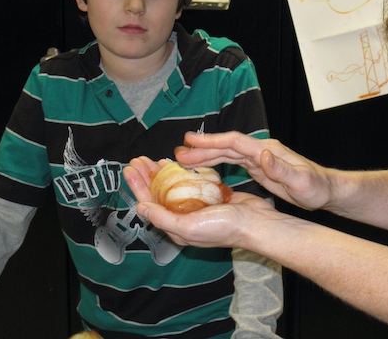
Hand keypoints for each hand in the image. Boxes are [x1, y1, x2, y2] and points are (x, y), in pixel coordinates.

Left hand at [123, 156, 276, 247]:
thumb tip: (139, 208)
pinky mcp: (211, 196)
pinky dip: (183, 172)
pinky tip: (178, 163)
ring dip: (163, 173)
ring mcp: (198, 206)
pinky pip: (192, 182)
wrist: (257, 223)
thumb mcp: (189, 226)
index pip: (150, 204)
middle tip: (138, 159)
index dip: (138, 186)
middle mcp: (184, 217)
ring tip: (153, 159)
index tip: (130, 168)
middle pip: (159, 194)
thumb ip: (163, 217)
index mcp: (176, 227)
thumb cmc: (224, 228)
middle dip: (147, 176)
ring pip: (174, 187)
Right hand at [173, 131, 335, 210]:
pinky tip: (206, 169)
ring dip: (207, 156)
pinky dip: (218, 164)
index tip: (190, 140)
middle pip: (227, 146)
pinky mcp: (260, 168)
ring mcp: (260, 158)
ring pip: (228, 154)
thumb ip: (282, 169)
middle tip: (178, 153)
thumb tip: (263, 154)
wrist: (327, 190)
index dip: (212, 140)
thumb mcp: (301, 181)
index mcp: (268, 150)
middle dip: (202, 148)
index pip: (235, 142)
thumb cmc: (316, 187)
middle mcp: (262, 150)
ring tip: (185, 160)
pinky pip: (233, 163)